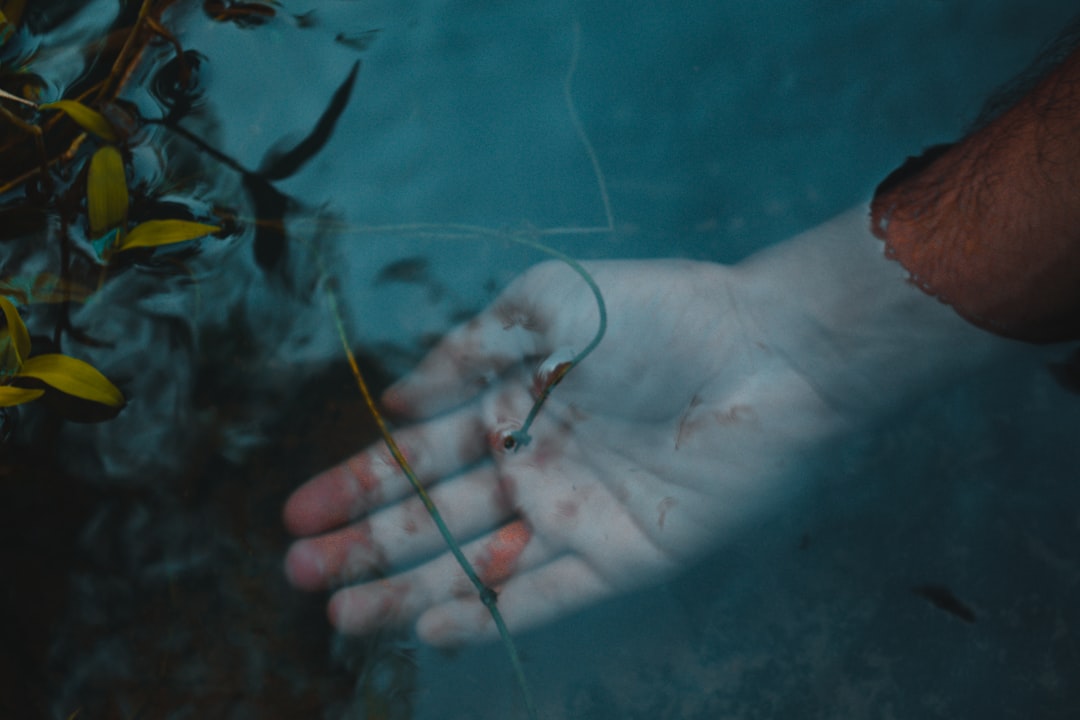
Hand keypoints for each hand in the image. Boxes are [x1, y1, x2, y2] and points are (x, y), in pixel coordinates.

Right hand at [283, 251, 845, 645]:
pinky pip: (547, 596)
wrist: (764, 352)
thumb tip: (395, 398)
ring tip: (341, 615)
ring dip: (406, 590)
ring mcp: (574, 516)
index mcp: (510, 406)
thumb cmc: (657, 315)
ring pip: (475, 565)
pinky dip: (492, 614)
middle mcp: (532, 466)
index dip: (355, 483)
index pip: (416, 455)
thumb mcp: (547, 303)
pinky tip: (434, 627)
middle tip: (298, 575)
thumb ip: (470, 349)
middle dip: (363, 546)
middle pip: (432, 518)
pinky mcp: (623, 557)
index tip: (295, 512)